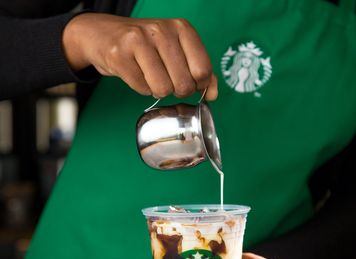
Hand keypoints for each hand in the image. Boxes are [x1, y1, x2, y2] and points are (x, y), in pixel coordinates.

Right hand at [62, 13, 217, 99]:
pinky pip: (142, 89)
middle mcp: (162, 30)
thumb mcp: (177, 52)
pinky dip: (140, 88)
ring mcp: (139, 40)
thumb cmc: (147, 47)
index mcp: (182, 28)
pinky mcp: (120, 54)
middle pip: (184, 84)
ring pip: (163, 89)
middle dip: (176, 90)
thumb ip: (200, 71)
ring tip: (149, 75)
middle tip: (165, 78)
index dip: (197, 85)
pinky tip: (135, 73)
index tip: (187, 80)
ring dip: (157, 90)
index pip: (203, 71)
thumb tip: (214, 95)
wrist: (104, 35)